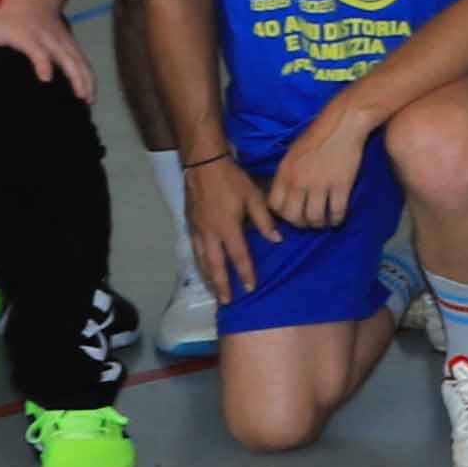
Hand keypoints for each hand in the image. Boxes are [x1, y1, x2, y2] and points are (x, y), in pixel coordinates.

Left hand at [0, 0, 95, 99]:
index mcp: (27, 36)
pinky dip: (89, 75)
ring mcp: (62, 40)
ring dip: (86, 78)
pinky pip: (83, 60)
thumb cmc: (4, 21)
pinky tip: (91, 92)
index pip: (37, 50)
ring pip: (79, 59)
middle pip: (66, 56)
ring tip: (89, 100)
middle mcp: (48, 38)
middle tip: (80, 97)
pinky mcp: (70, 43)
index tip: (46, 79)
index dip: (42, 63)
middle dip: (75, 75)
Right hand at [181, 153, 276, 304]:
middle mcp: (210, 234)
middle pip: (215, 266)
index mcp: (227, 228)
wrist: (203, 166)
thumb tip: (277, 240)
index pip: (238, 256)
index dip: (245, 273)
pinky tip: (205, 269)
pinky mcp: (190, 226)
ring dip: (209, 278)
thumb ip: (264, 220)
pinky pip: (196, 251)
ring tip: (216, 291)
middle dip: (222, 285)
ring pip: (202, 261)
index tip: (250, 288)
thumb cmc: (232, 180)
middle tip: (227, 301)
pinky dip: (201, 264)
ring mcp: (198, 231)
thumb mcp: (253, 197)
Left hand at [267, 96, 374, 229]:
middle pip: (293, 217)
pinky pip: (336, 212)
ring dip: (319, 224)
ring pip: (315, 218)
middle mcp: (299, 182)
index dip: (282, 214)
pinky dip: (336, 219)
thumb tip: (287, 193)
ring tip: (324, 221)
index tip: (292, 214)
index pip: (275, 206)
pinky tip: (337, 218)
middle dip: (300, 223)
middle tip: (308, 222)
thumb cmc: (317, 134)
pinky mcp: (341, 186)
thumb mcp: (292, 153)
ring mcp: (320, 185)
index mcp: (285, 173)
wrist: (343, 124)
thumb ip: (287, 174)